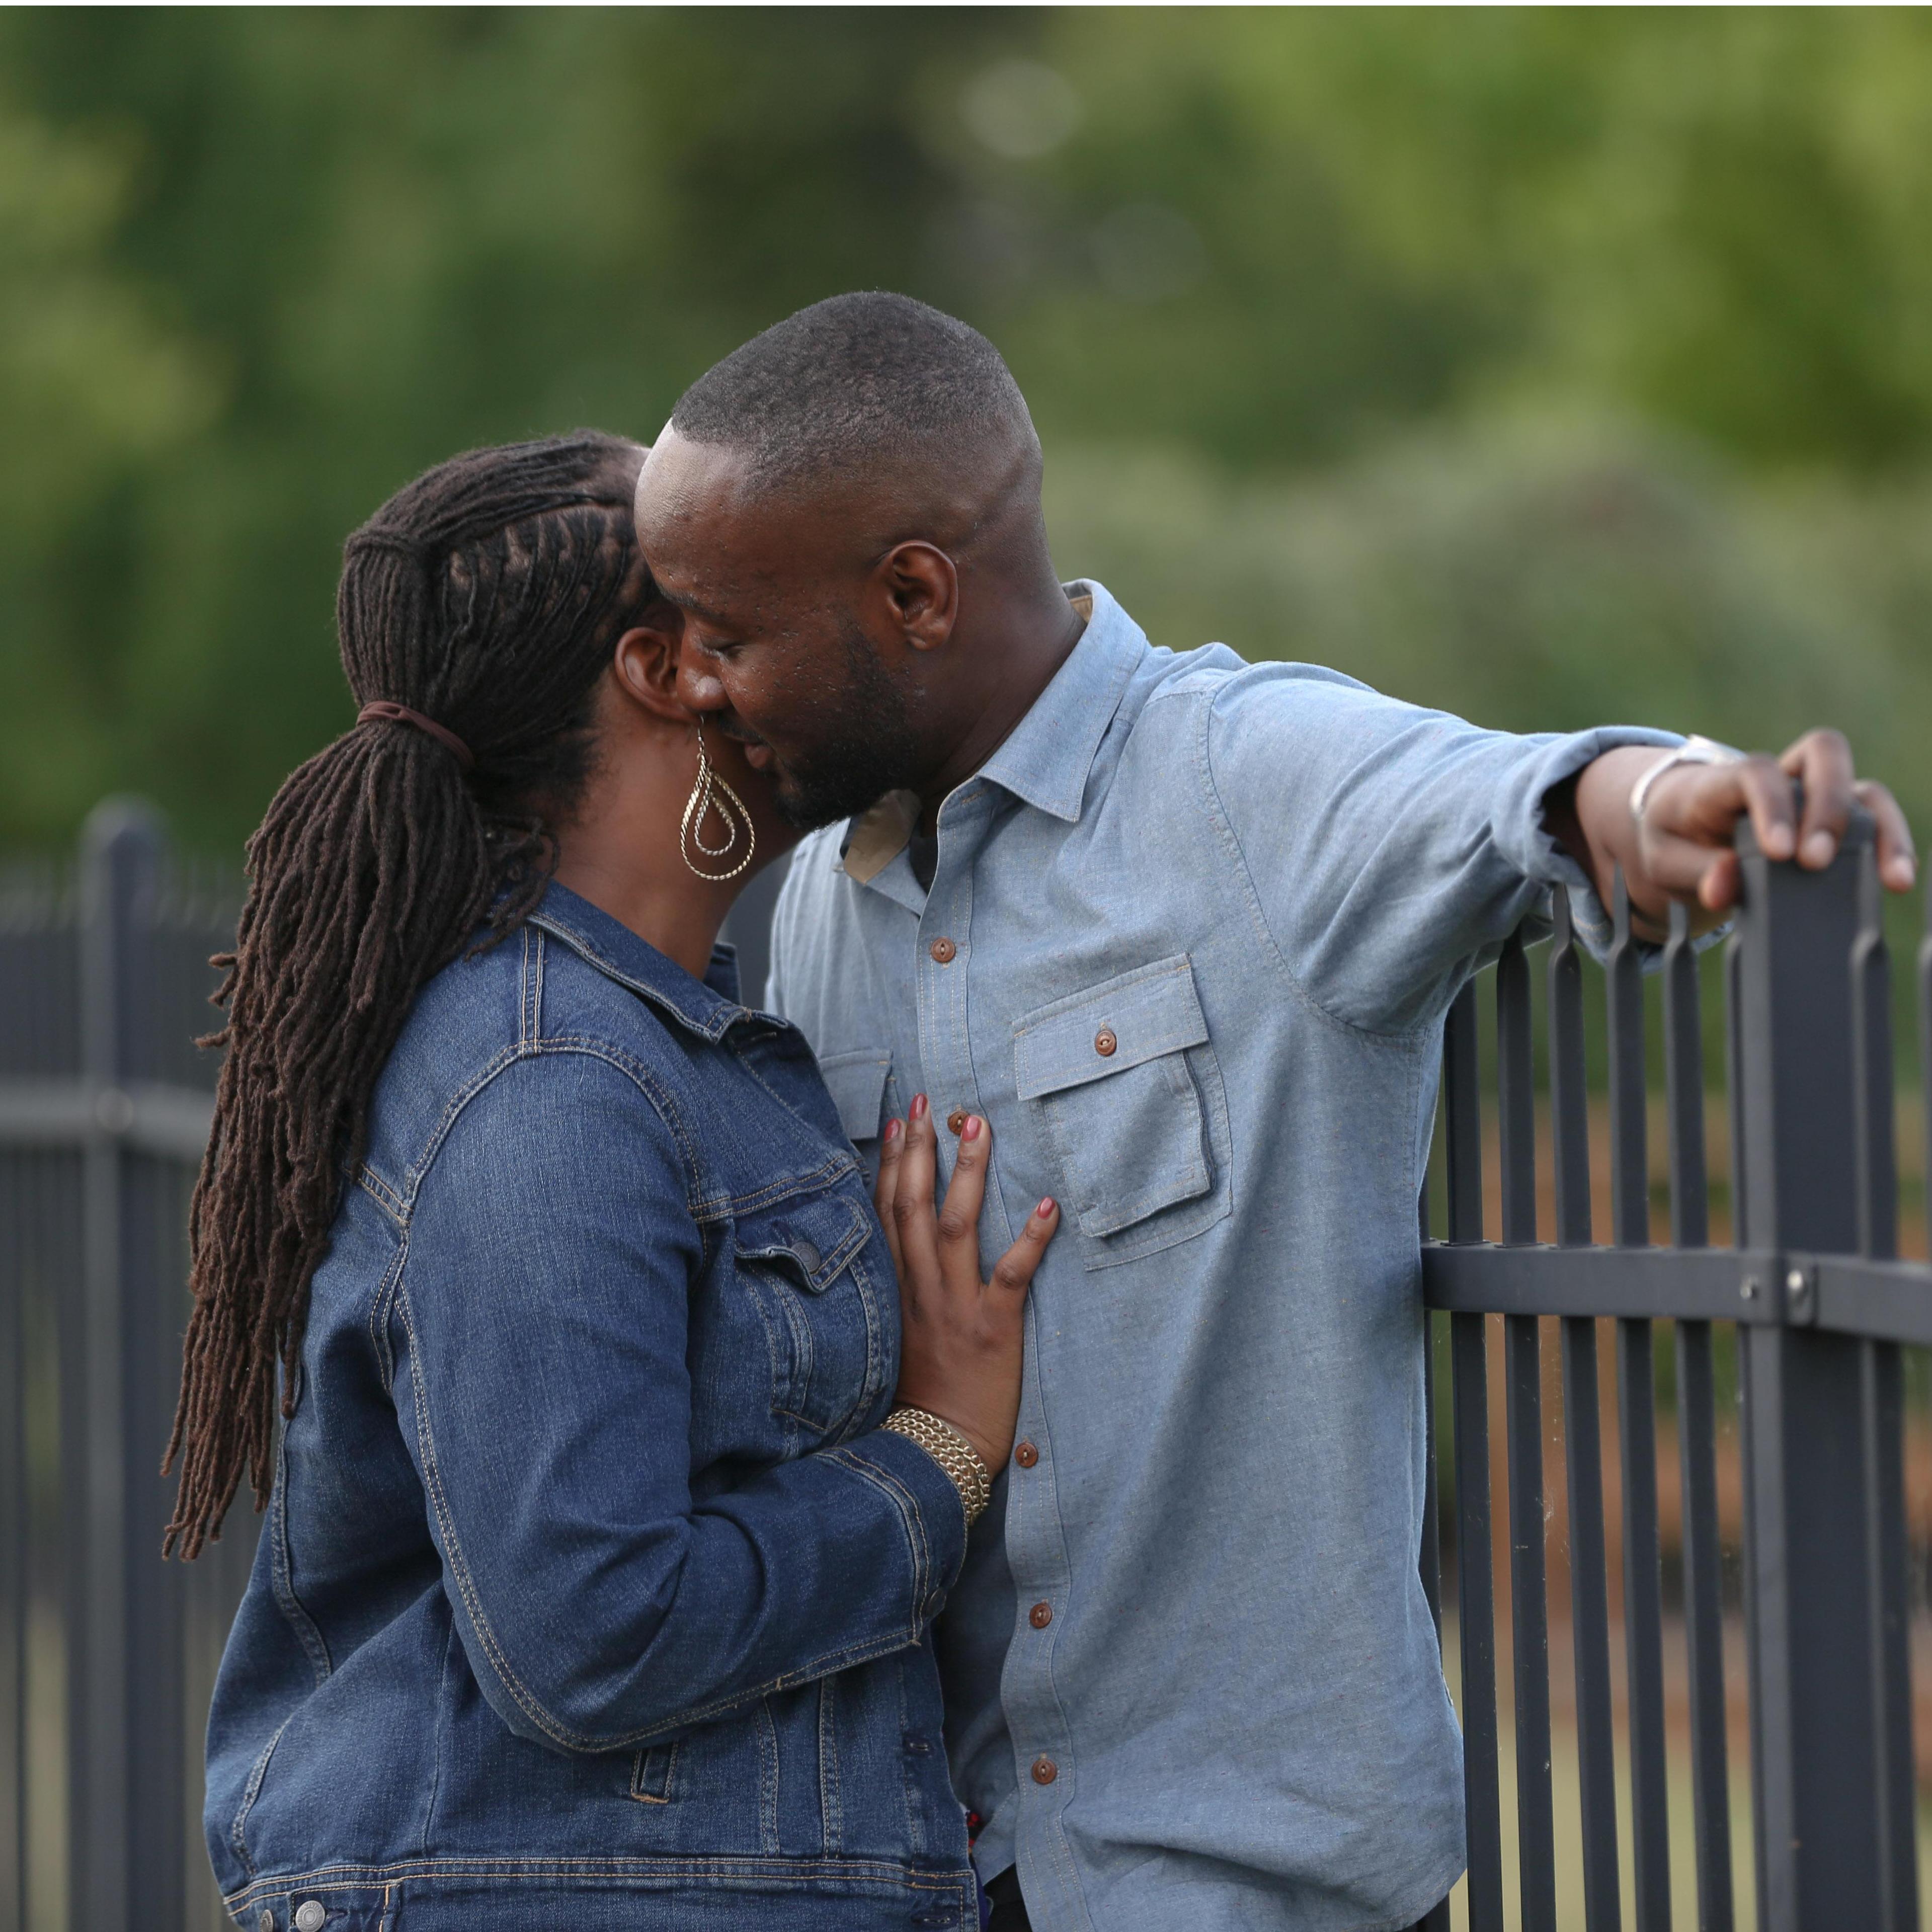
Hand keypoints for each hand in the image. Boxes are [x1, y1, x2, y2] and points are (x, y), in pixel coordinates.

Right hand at [872, 1094, 1058, 1473]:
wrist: (930, 1453)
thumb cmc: (912, 1397)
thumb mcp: (885, 1337)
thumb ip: (888, 1292)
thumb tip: (891, 1249)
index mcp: (890, 1289)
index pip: (883, 1212)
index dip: (888, 1162)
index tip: (897, 1118)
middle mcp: (916, 1288)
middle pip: (911, 1205)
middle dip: (919, 1149)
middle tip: (932, 1101)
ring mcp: (953, 1306)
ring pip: (955, 1225)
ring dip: (967, 1173)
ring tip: (978, 1127)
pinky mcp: (993, 1328)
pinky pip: (1012, 1274)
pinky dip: (1031, 1238)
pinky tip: (1049, 1204)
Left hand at [1570, 729, 1915, 935]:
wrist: (1679, 825)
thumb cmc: (1672, 836)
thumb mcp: (1664, 859)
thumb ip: (1694, 872)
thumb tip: (1724, 887)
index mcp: (1723, 780)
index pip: (1754, 772)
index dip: (1772, 805)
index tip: (1778, 852)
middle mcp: (1776, 776)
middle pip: (1822, 755)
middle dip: (1828, 806)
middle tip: (1816, 861)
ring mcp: (1810, 795)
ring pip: (1861, 786)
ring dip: (1881, 828)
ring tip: (1890, 878)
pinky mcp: (1831, 818)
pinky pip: (1872, 819)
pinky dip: (1888, 844)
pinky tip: (1894, 880)